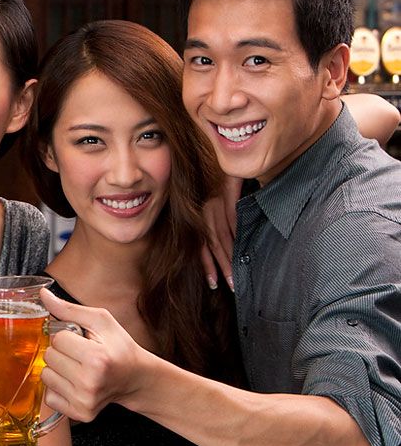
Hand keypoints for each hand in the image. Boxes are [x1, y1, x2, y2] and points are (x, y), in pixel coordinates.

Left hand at [38, 289, 147, 421]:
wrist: (135, 378)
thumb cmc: (119, 347)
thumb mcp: (100, 321)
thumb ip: (69, 309)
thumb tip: (42, 294)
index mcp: (97, 359)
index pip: (58, 339)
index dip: (68, 336)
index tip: (83, 341)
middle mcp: (89, 383)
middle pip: (49, 358)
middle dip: (61, 353)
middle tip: (81, 355)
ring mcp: (84, 401)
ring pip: (46, 376)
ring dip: (58, 370)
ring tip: (78, 369)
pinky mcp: (80, 414)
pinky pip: (49, 397)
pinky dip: (58, 389)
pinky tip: (75, 384)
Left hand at [199, 176, 240, 290]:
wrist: (236, 159)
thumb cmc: (235, 187)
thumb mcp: (227, 209)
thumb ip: (227, 229)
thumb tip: (236, 252)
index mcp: (203, 217)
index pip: (202, 246)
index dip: (208, 266)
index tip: (214, 284)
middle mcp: (206, 210)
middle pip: (214, 244)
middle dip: (223, 266)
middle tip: (232, 285)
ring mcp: (215, 200)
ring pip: (222, 233)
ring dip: (230, 255)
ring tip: (237, 272)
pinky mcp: (226, 190)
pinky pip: (231, 214)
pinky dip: (237, 230)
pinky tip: (242, 244)